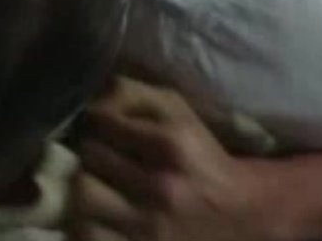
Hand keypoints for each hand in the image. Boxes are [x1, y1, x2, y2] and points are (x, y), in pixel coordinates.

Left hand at [68, 77, 276, 240]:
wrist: (240, 214)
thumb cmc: (198, 156)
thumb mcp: (177, 112)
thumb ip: (133, 94)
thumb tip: (91, 99)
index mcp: (172, 146)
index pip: (101, 123)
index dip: (96, 122)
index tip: (102, 128)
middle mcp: (162, 188)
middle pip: (88, 159)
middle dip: (90, 154)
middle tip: (99, 158)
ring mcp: (150, 228)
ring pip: (81, 199)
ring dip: (83, 188)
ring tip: (96, 185)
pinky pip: (87, 235)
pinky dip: (85, 223)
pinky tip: (98, 215)